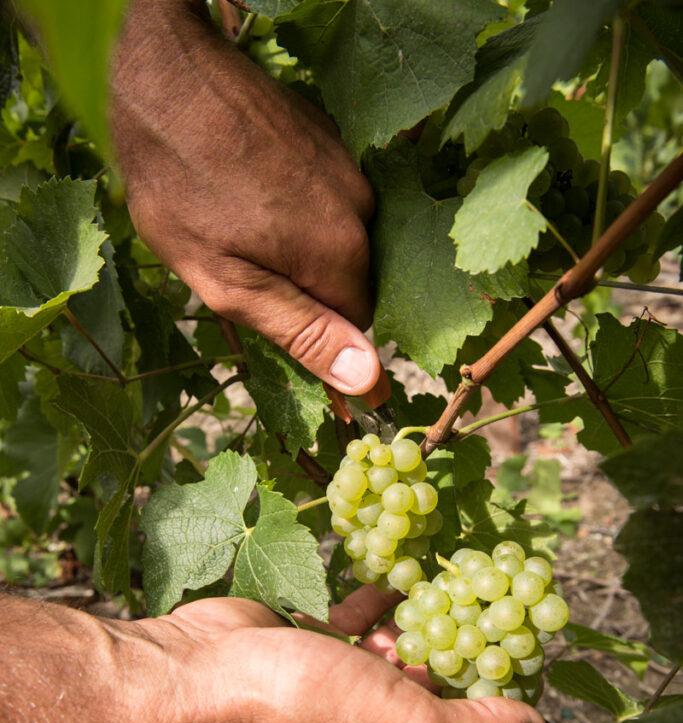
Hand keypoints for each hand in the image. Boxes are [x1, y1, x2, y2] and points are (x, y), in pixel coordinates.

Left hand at [112, 0, 380, 394]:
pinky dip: (297, 208)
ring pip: (336, 237)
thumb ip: (302, 331)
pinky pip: (326, 196)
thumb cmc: (182, 192)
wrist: (165, 76)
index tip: (292, 355)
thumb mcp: (229, 282)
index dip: (326, 348)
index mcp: (340, 255)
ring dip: (299, 249)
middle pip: (347, 281)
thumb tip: (367, 380)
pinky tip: (252, 194)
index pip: (358, 328)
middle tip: (244, 279)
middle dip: (306, 294)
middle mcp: (360, 210)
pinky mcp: (329, 137)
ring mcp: (347, 167)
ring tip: (241, 231)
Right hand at [149, 586, 545, 722]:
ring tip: (458, 576)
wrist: (203, 670)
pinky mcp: (309, 637)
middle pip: (434, 682)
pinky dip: (379, 595)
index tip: (530, 645)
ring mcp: (337, 677)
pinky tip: (402, 570)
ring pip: (397, 644)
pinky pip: (356, 615)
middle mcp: (371, 719)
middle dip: (466, 643)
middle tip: (501, 597)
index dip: (500, 692)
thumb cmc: (306, 703)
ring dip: (424, 614)